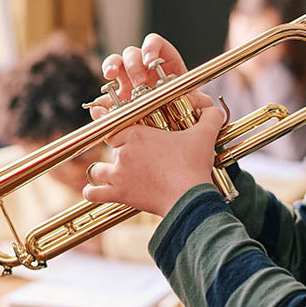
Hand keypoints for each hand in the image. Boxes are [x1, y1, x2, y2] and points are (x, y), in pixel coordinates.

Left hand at [83, 33, 224, 215]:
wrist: (188, 197)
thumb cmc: (194, 166)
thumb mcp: (204, 136)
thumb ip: (210, 117)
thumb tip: (214, 109)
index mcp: (138, 134)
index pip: (117, 128)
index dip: (123, 134)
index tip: (131, 140)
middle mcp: (123, 152)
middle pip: (111, 149)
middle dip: (120, 154)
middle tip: (136, 161)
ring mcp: (118, 173)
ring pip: (98, 170)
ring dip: (104, 173)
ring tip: (115, 176)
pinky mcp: (118, 194)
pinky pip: (93, 193)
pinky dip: (91, 193)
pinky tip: (92, 192)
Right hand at [92, 33, 211, 111]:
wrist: (169, 136)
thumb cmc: (181, 113)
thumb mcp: (191, 106)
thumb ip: (197, 102)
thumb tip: (203, 102)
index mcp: (163, 64)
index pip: (154, 44)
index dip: (151, 47)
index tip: (150, 60)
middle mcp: (143, 69)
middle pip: (132, 53)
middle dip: (133, 64)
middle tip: (139, 82)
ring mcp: (126, 83)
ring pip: (114, 64)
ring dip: (111, 66)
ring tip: (110, 76)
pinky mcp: (114, 101)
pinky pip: (102, 96)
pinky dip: (100, 101)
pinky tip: (101, 106)